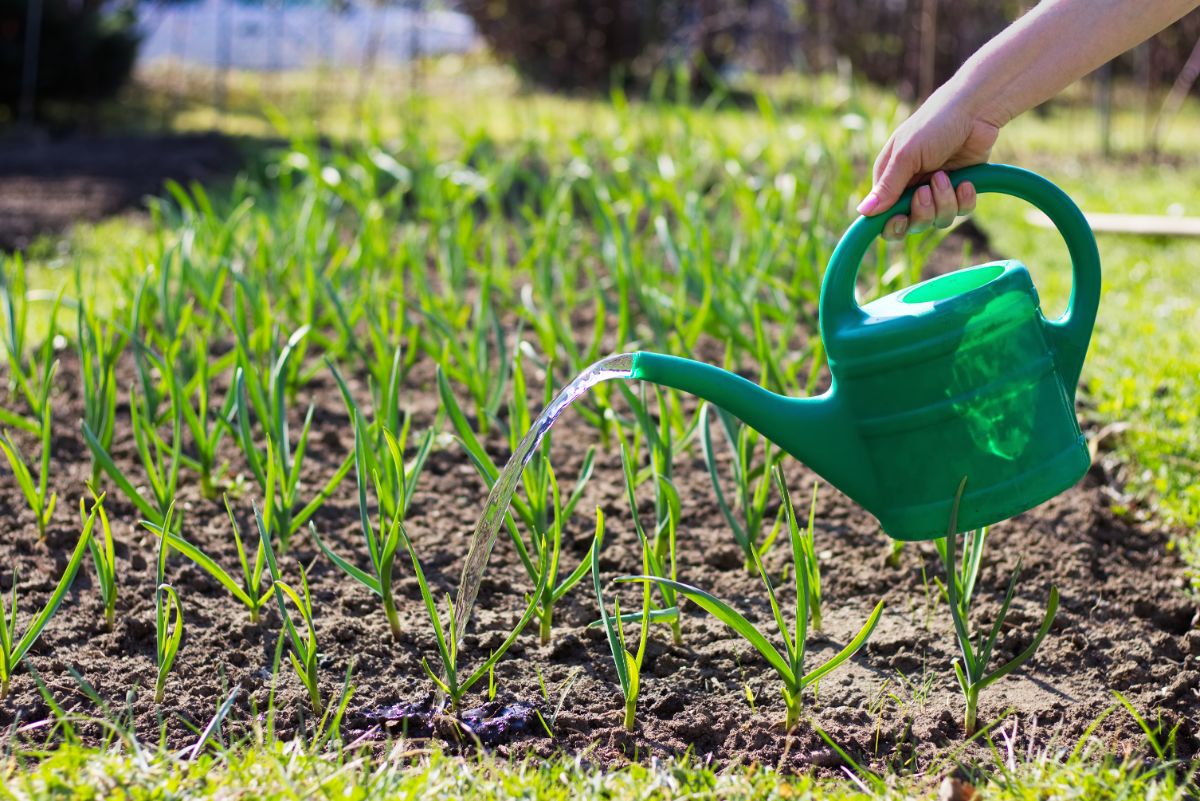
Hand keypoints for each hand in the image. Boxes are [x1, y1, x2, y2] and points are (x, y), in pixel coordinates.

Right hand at [856, 94, 999, 240]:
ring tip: (947, 176)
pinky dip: (964, 200)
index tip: (900, 219)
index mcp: (890, 180)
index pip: (883, 217)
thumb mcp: (906, 155)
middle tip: (926, 190)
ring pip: (938, 220)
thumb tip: (863, 212)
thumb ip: (888, 186)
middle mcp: (911, 189)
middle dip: (922, 212)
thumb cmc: (934, 125)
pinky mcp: (960, 189)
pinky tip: (966, 181)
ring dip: (944, 201)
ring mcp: (937, 191)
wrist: (975, 111)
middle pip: (912, 224)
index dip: (891, 225)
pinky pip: (961, 211)